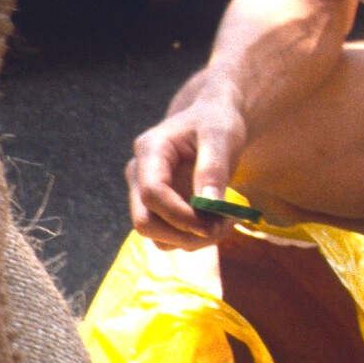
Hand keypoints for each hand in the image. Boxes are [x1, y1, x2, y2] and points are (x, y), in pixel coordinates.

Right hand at [128, 75, 251, 247]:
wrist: (212, 122)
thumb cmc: (216, 124)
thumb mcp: (220, 138)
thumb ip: (213, 169)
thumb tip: (209, 206)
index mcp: (150, 150)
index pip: (152, 193)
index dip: (180, 215)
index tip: (214, 222)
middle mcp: (138, 174)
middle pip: (145, 221)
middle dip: (185, 234)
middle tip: (224, 227)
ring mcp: (144, 194)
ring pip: (156, 235)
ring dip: (192, 240)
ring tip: (225, 223)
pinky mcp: (157, 209)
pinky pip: (168, 237)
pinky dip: (192, 239)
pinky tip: (215, 223)